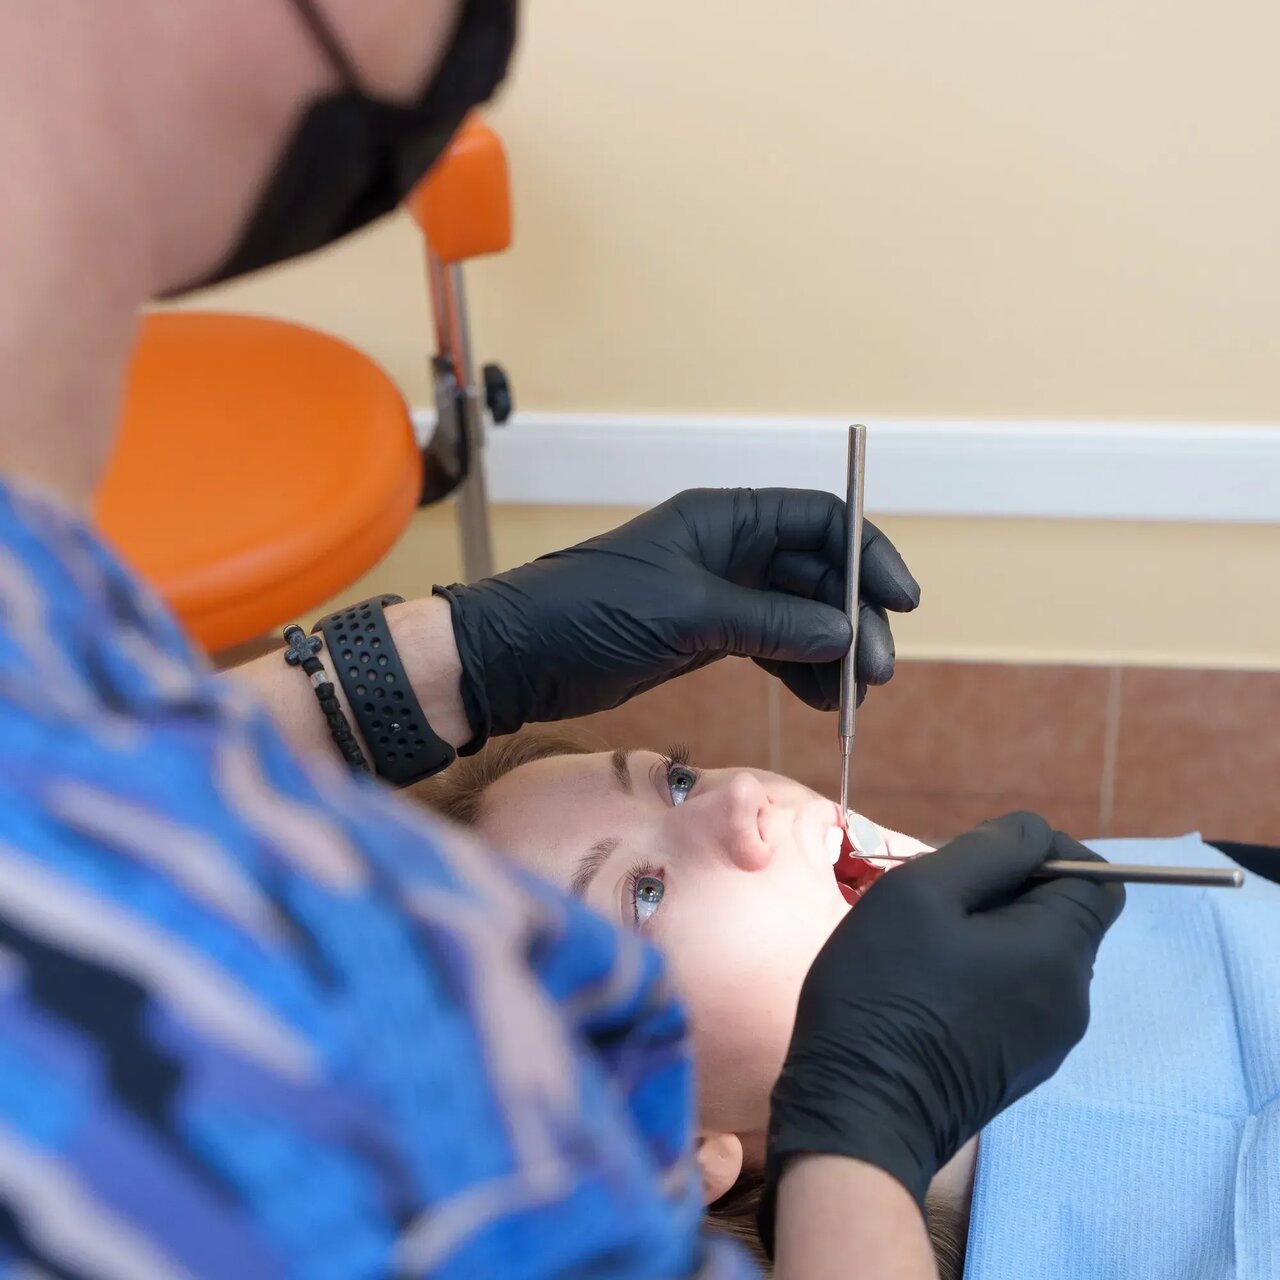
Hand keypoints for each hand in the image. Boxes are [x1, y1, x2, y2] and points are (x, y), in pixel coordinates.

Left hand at [434, 488, 918, 741]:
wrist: (515, 660)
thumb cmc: (587, 614)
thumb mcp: (686, 614)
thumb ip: (770, 623)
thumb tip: (843, 632)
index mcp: (724, 518)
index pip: (819, 520)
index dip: (867, 553)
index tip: (900, 601)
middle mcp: (727, 549)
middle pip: (817, 574)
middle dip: (852, 619)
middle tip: (874, 673)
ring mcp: (718, 594)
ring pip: (798, 616)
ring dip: (831, 654)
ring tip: (851, 701)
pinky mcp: (705, 636)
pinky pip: (771, 647)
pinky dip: (799, 671)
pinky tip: (822, 700)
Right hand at [763, 813, 1124, 1241]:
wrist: (859, 1110)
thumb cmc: (883, 989)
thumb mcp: (921, 892)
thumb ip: (988, 850)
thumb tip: (1034, 832)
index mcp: (1059, 952)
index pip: (1096, 877)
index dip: (1045, 851)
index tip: (978, 857)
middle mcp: (1072, 999)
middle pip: (1063, 915)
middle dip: (1008, 890)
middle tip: (935, 898)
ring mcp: (1049, 1040)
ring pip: (1035, 954)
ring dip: (990, 932)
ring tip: (923, 942)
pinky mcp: (1019, 1066)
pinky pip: (1018, 993)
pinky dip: (984, 972)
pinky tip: (927, 984)